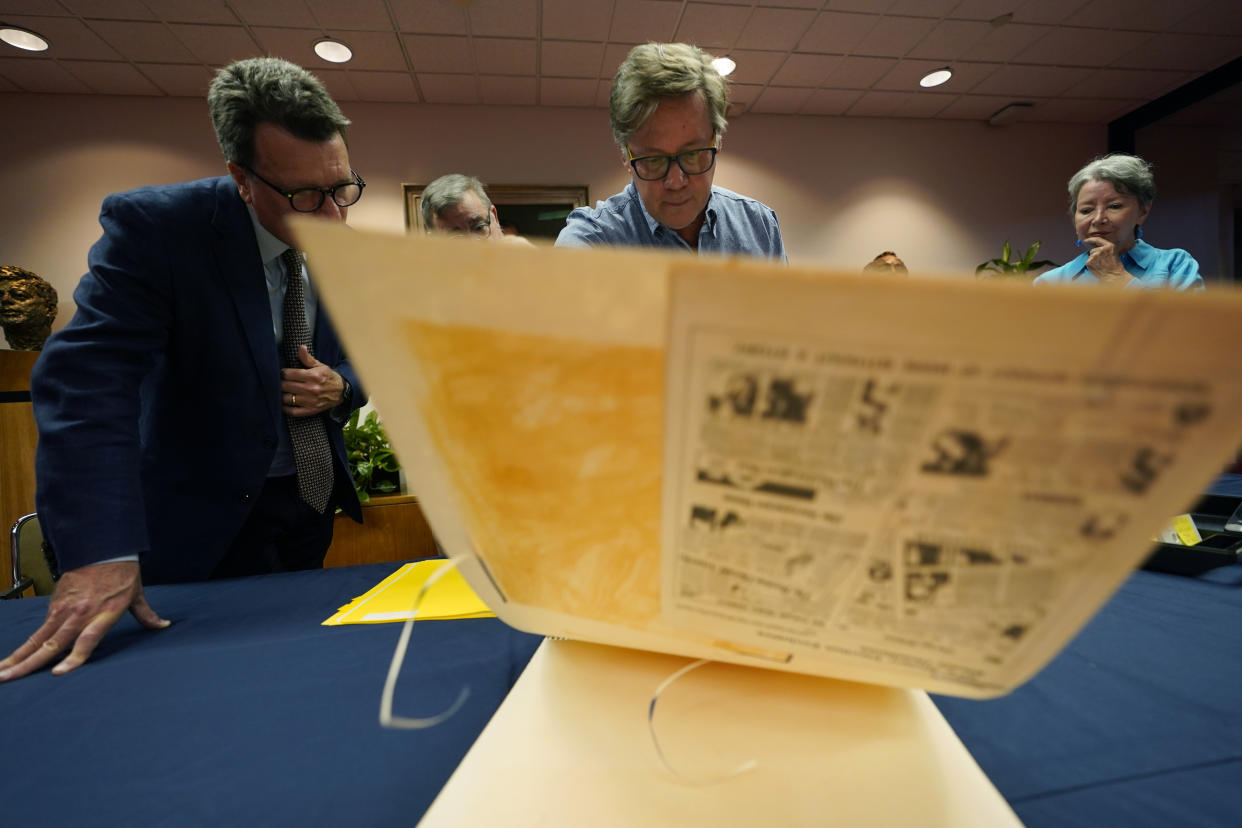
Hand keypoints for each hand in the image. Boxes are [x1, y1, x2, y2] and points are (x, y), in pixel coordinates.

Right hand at [0, 561, 168, 681]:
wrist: (103, 545)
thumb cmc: (121, 571)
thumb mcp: (136, 594)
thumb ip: (146, 615)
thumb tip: (163, 625)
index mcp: (104, 614)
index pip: (86, 640)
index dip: (73, 658)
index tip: (58, 673)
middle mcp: (80, 614)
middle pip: (52, 644)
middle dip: (28, 664)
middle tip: (9, 679)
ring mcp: (64, 609)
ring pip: (38, 638)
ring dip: (18, 656)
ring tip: (2, 673)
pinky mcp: (54, 604)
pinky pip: (39, 629)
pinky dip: (24, 644)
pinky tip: (11, 659)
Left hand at [281, 344, 344, 415]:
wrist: (342, 391)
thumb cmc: (328, 377)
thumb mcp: (320, 366)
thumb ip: (307, 358)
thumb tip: (300, 348)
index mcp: (313, 376)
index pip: (288, 374)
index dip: (283, 373)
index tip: (283, 373)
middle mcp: (311, 389)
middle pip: (285, 386)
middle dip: (281, 383)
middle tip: (280, 382)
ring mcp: (310, 401)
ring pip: (287, 399)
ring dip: (282, 395)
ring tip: (282, 392)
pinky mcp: (311, 410)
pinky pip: (293, 411)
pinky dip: (286, 408)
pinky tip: (284, 404)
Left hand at [1082, 237, 1131, 285]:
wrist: (1114, 276)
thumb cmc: (1115, 267)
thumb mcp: (1113, 253)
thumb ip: (1105, 249)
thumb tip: (1094, 248)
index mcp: (1109, 246)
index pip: (1097, 239)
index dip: (1090, 239)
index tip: (1086, 240)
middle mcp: (1102, 249)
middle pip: (1093, 250)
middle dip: (1095, 255)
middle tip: (1102, 262)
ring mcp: (1095, 255)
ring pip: (1090, 256)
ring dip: (1093, 260)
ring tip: (1101, 265)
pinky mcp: (1090, 261)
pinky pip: (1088, 261)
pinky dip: (1091, 265)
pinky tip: (1097, 268)